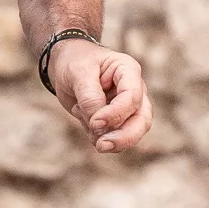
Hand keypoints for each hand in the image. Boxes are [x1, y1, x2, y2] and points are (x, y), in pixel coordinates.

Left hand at [50, 39, 150, 153]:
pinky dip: (97, 136)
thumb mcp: (78, 72)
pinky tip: (82, 117)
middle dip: (124, 137)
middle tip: (101, 146)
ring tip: (87, 127)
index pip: (133, 97)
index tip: (94, 122)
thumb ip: (89, 96)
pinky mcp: (116, 121)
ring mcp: (128, 107)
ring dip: (110, 139)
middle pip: (142, 120)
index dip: (116, 113)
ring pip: (133, 133)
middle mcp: (134, 90)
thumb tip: (99, 124)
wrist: (66, 66)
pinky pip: (114, 137)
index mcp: (128, 71)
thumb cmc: (74, 61)